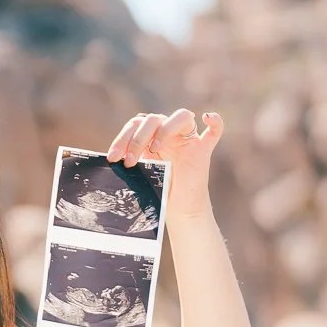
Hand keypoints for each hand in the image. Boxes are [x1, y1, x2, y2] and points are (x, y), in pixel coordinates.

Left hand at [106, 106, 223, 218]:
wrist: (178, 210)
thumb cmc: (158, 190)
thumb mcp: (139, 173)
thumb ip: (130, 161)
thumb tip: (111, 160)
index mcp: (151, 135)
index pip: (136, 124)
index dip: (123, 138)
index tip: (112, 157)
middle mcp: (170, 133)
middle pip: (154, 119)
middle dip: (138, 138)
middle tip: (129, 161)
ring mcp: (188, 140)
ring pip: (182, 117)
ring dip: (165, 130)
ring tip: (154, 149)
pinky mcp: (203, 151)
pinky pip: (214, 132)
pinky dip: (215, 122)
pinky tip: (208, 117)